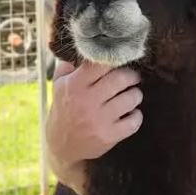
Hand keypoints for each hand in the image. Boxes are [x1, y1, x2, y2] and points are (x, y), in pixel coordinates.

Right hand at [46, 60, 142, 194]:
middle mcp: (87, 101)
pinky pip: (134, 121)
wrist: (61, 146)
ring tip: (132, 95)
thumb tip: (82, 48)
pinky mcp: (109, 136)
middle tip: (133, 78)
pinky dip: (137, 115)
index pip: (101, 64)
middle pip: (121, 79)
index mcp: (74, 86)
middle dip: (132, 76)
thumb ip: (68, 66)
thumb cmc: (65, 110)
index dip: (115, 60)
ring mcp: (99, 120)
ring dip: (136, 95)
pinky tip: (131, 113)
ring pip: (131, 98)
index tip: (121, 62)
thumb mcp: (59, 87)